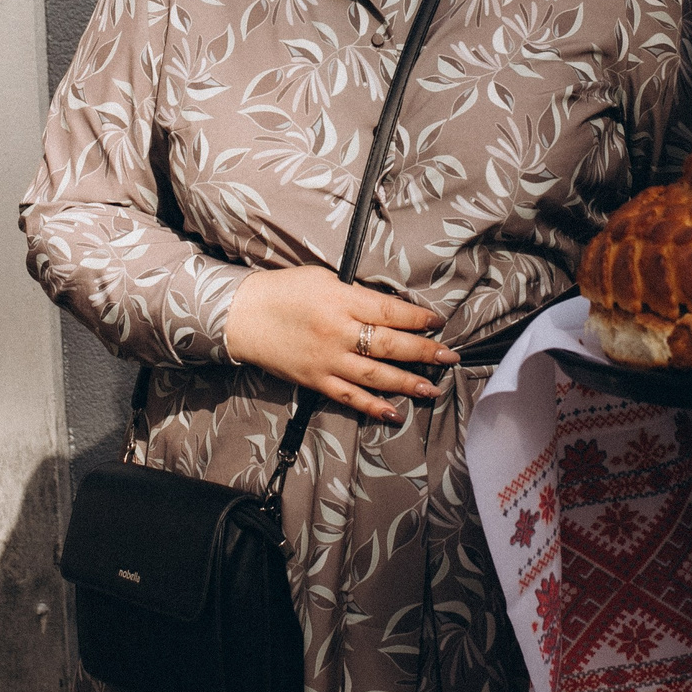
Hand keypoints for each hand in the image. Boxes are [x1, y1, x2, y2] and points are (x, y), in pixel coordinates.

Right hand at [224, 266, 456, 422]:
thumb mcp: (323, 279)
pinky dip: (373, 406)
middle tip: (449, 357)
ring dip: (407, 383)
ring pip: (376, 376)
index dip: (417, 318)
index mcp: (341, 300)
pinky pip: (349, 397)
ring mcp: (327, 360)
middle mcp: (338, 332)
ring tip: (432, 388)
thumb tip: (390, 310)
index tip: (437, 322)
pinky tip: (394, 412)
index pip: (390, 311)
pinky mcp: (315, 380)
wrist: (242, 315)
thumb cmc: (284, 290)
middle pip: (390, 345)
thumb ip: (356, 295)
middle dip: (424, 352)